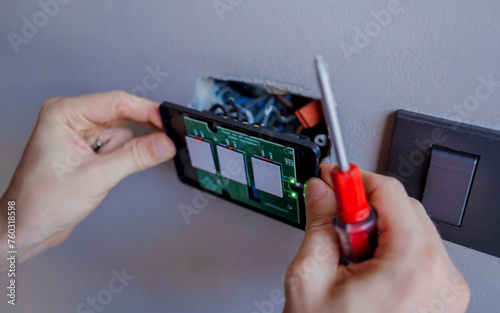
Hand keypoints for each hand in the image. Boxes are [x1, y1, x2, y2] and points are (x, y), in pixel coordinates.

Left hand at [0, 91, 175, 270]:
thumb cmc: (42, 202)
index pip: (117, 102)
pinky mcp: (86, 148)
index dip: (147, 111)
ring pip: (122, 132)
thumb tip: (164, 143)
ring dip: (125, 152)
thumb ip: (136, 157)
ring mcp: (79, 133)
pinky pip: (117, 145)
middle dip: (140, 132)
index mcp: (65, 113)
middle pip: (121, 115)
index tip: (169, 121)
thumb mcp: (97, 176)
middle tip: (165, 141)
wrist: (28, 227)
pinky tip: (109, 172)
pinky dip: (122, 158)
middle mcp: (72, 118)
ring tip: (108, 172)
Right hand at [283, 164, 469, 312]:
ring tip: (348, 260)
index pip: (388, 191)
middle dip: (363, 209)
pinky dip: (390, 250)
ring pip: (411, 229)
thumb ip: (318, 225)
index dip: (353, 179)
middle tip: (333, 223)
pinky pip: (419, 253)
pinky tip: (365, 271)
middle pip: (403, 208)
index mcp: (413, 266)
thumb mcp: (311, 279)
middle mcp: (441, 277)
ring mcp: (447, 290)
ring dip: (375, 231)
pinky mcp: (443, 299)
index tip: (334, 178)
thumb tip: (320, 192)